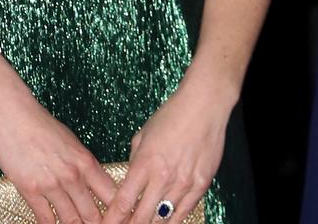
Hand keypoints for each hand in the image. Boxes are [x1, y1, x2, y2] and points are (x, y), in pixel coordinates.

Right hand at [0, 91, 116, 223]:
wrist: (13, 113)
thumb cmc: (41, 124)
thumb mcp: (70, 142)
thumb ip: (83, 165)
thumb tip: (93, 186)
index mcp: (85, 161)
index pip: (111, 196)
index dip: (117, 213)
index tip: (117, 220)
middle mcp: (72, 175)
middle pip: (93, 216)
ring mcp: (51, 184)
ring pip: (70, 221)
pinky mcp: (31, 190)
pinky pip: (46, 219)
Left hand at [103, 81, 232, 223]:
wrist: (203, 106)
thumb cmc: (171, 115)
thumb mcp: (144, 134)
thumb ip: (136, 160)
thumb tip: (133, 181)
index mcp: (144, 162)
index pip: (124, 201)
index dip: (113, 219)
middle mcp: (163, 177)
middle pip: (142, 217)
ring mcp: (183, 183)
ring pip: (164, 219)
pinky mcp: (201, 185)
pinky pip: (185, 212)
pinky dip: (174, 219)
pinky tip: (166, 221)